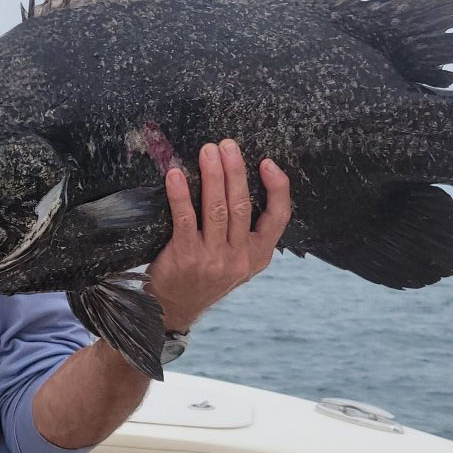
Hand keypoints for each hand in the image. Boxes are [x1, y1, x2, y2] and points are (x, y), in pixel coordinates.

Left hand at [145, 139, 290, 331]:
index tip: (267, 163)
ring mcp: (214, 259)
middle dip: (235, 171)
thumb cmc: (204, 274)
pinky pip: (185, 219)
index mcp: (258, 255)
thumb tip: (238, 181)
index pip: (278, 218)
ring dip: (212, 176)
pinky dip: (181, 195)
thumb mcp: (235, 261)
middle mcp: (240, 258)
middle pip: (242, 206)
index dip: (277, 188)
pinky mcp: (187, 257)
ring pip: (216, 209)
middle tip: (227, 145)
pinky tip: (175, 176)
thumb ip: (243, 232)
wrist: (174, 307)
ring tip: (207, 152)